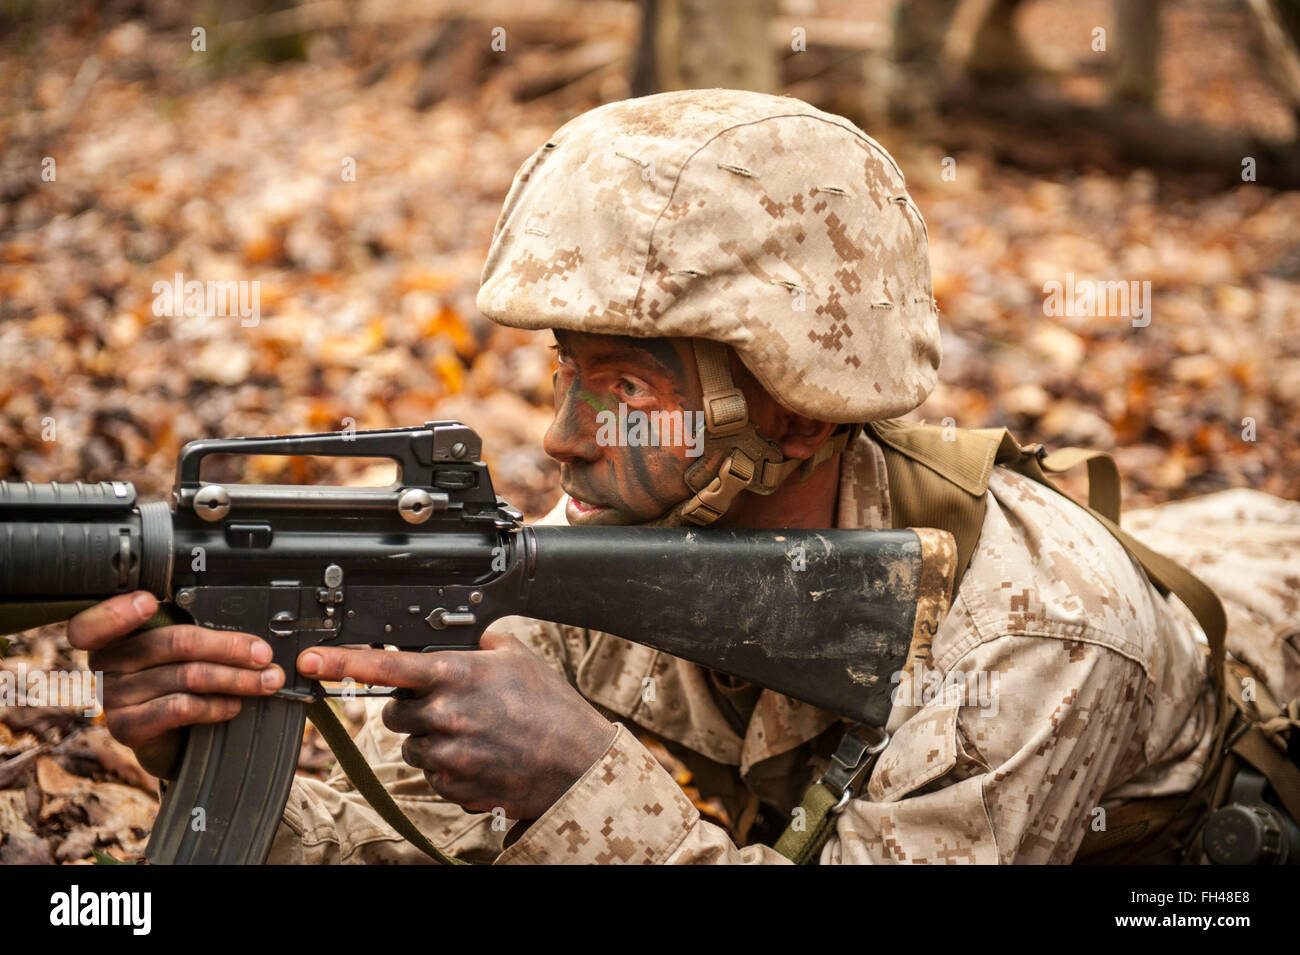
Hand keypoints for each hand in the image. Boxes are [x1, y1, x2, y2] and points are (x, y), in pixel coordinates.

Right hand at [66, 591, 284, 778]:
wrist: (169, 740)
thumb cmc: (177, 684)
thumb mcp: (182, 654)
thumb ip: (198, 637)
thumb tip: (251, 637)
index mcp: (115, 635)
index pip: (96, 622)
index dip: (117, 612)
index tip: (148, 601)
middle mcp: (107, 664)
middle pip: (173, 644)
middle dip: (229, 648)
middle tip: (264, 655)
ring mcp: (114, 697)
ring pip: (184, 676)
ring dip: (235, 679)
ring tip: (266, 682)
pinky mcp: (127, 728)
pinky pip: (178, 708)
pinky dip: (214, 705)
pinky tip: (234, 705)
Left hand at [297, 631, 616, 819]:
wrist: (575, 763)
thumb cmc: (550, 706)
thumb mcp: (516, 657)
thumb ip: (474, 644)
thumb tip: (451, 632)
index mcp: (455, 675)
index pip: (386, 665)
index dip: (343, 661)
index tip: (311, 660)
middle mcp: (444, 715)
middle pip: (393, 711)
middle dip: (413, 707)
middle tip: (451, 705)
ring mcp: (446, 755)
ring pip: (411, 745)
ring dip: (431, 738)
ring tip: (473, 733)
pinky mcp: (450, 787)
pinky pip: (429, 773)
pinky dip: (446, 766)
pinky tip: (478, 756)